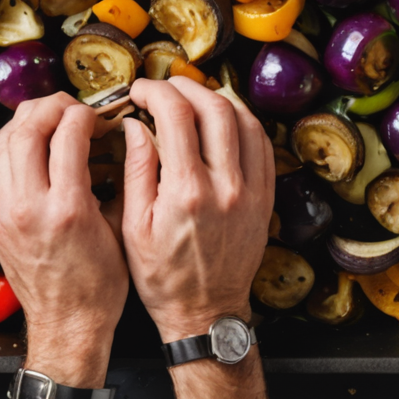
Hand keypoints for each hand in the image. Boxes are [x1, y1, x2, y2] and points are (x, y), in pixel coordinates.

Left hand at [0, 93, 127, 398]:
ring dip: (27, 122)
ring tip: (49, 120)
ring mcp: (4, 214)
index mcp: (68, 208)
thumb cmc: (101, 285)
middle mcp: (28, 206)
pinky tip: (31, 155)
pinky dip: (11, 153)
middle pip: (27, 127)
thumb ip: (120, 178)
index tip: (98, 115)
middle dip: (52, 106)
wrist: (67, 326)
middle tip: (71, 107)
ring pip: (3, 143)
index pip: (68, 132)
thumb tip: (121, 138)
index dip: (86, 113)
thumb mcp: (121, 227)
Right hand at [120, 78, 273, 338]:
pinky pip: (262, 144)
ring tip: (194, 96)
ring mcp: (251, 191)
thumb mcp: (133, 226)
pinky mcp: (265, 198)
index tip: (140, 91)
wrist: (206, 312)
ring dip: (217, 98)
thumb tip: (135, 124)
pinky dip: (243, 121)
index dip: (155, 92)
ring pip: (244, 120)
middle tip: (166, 87)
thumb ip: (136, 169)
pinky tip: (224, 118)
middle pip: (214, 108)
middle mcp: (224, 186)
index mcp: (186, 191)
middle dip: (186, 86)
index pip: (175, 115)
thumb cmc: (162, 276)